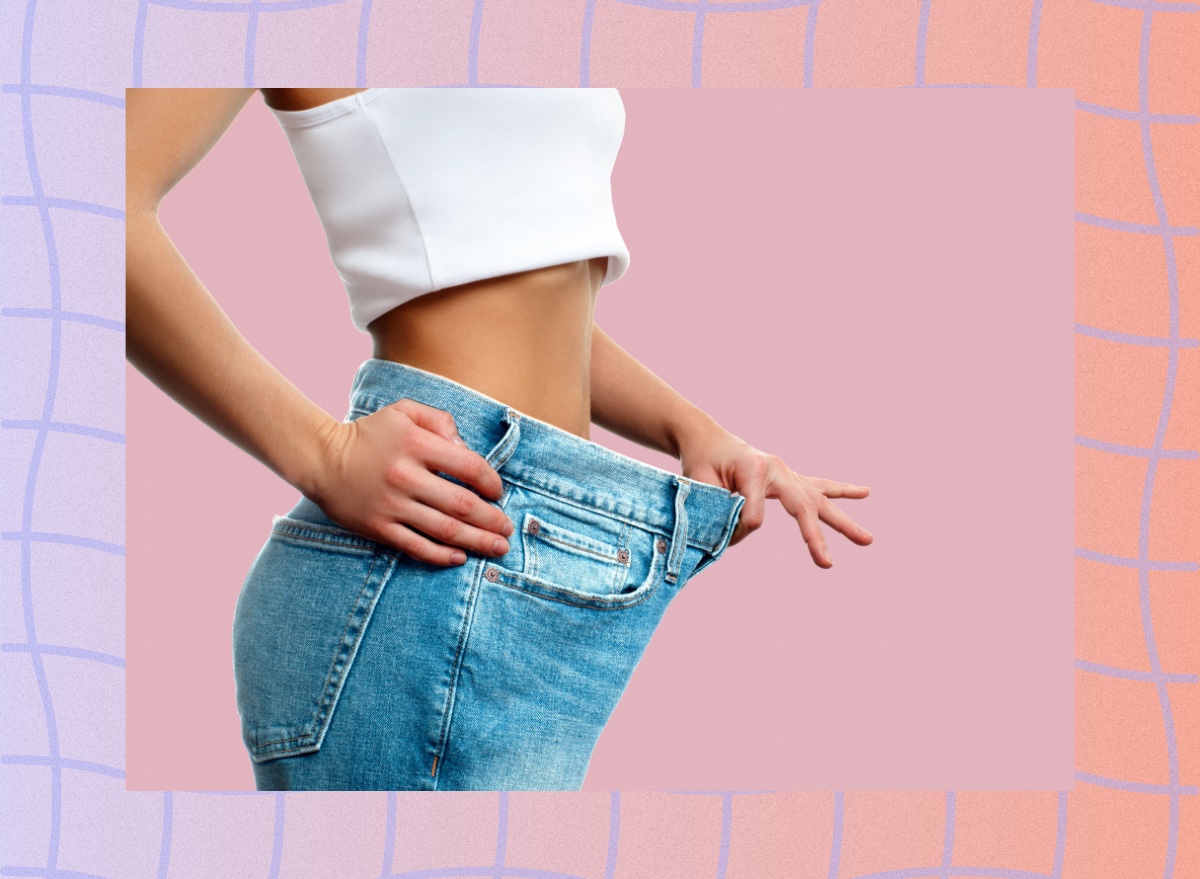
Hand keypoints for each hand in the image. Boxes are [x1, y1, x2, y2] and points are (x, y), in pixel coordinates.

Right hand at [305, 398, 515, 565]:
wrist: (322, 458)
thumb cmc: (371, 434)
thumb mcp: (404, 412)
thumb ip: (440, 421)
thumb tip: (466, 448)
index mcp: (416, 445)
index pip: (469, 466)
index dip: (491, 482)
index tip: (499, 493)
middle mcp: (406, 477)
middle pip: (462, 505)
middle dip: (491, 521)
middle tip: (507, 530)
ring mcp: (392, 505)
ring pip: (444, 530)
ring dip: (477, 541)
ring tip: (497, 548)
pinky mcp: (379, 527)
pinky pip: (416, 546)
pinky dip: (442, 556)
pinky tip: (461, 558)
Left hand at [676, 423, 872, 568]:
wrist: (708, 439)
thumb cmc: (701, 462)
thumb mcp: (700, 484)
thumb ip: (721, 509)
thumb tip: (749, 530)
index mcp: (754, 468)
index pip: (756, 510)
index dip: (743, 525)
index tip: (730, 530)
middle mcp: (777, 468)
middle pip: (803, 507)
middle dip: (815, 537)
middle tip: (828, 563)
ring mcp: (787, 472)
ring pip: (820, 500)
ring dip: (843, 522)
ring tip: (868, 540)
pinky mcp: (790, 477)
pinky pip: (819, 486)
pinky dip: (842, 490)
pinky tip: (865, 491)